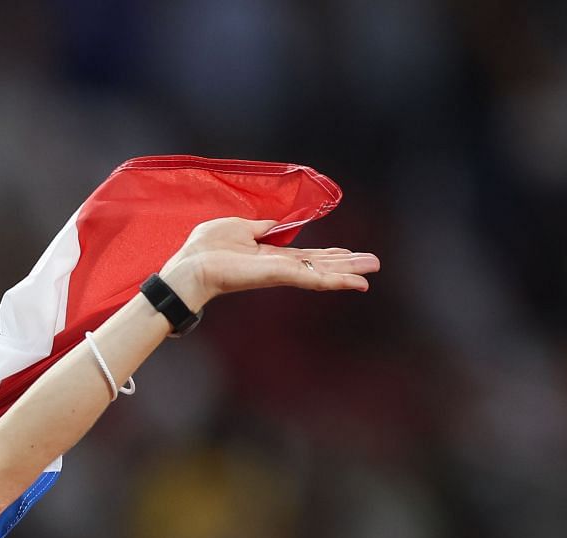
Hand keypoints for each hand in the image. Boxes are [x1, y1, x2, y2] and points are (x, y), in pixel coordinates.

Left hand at [159, 218, 379, 310]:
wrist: (192, 266)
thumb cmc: (205, 248)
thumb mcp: (238, 227)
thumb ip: (261, 227)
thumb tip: (275, 225)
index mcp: (269, 254)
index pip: (305, 254)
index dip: (328, 253)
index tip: (348, 253)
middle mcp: (279, 266)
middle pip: (320, 264)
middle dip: (347, 263)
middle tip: (373, 263)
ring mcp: (281, 273)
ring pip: (322, 272)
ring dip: (349, 272)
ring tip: (372, 272)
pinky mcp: (281, 276)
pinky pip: (315, 279)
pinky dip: (338, 281)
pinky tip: (358, 284)